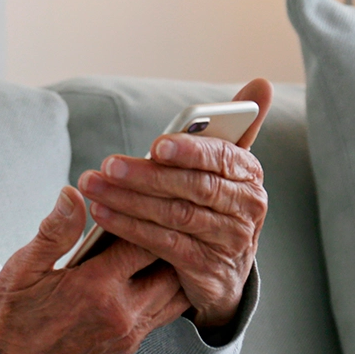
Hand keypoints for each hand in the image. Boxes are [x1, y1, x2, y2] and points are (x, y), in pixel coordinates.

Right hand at [0, 186, 190, 353]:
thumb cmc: (10, 318)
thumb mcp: (23, 269)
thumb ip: (54, 231)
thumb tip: (72, 194)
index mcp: (96, 287)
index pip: (143, 241)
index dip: (146, 217)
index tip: (143, 199)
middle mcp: (122, 312)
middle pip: (172, 268)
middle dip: (169, 241)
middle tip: (163, 218)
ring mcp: (129, 334)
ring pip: (177, 295)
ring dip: (173, 269)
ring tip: (164, 245)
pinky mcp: (128, 348)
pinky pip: (165, 315)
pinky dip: (167, 292)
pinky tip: (154, 274)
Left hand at [76, 80, 271, 328]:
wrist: (223, 271)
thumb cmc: (214, 203)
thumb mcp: (224, 167)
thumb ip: (235, 127)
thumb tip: (261, 82)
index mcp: (249, 174)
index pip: (220, 158)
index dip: (189, 152)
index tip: (156, 145)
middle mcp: (246, 208)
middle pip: (192, 187)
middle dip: (146, 175)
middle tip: (107, 164)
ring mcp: (230, 241)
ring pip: (175, 215)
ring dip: (128, 200)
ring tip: (93, 186)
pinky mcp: (208, 269)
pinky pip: (165, 244)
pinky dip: (130, 229)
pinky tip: (102, 215)